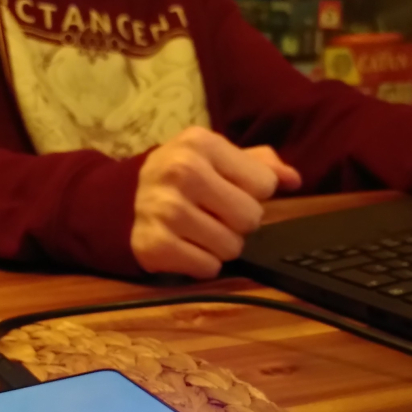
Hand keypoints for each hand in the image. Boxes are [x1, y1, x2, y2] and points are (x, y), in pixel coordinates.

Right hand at [131, 126, 300, 277]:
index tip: (227, 190)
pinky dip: (202, 264)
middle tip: (213, 215)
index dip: (251, 193)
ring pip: (231, 247)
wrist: (117, 202)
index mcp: (199, 143)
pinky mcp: (153, 245)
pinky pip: (208, 268)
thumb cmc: (180, 179)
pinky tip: (185, 247)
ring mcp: (164, 210)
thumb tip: (294, 180)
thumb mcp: (214, 158)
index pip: (263, 184)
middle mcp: (179, 172)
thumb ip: (259, 164)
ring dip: (220, 246)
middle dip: (238, 223)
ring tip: (198, 231)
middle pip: (250, 218)